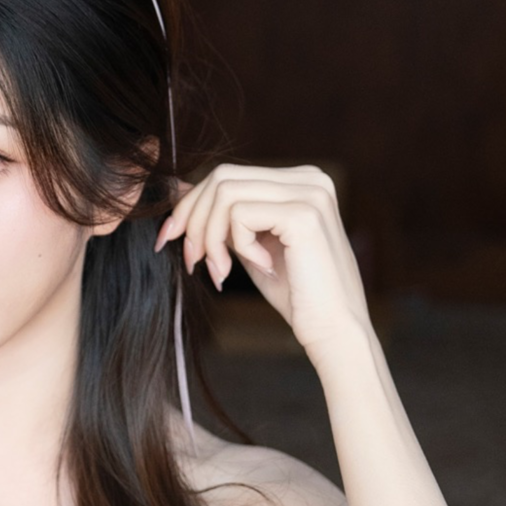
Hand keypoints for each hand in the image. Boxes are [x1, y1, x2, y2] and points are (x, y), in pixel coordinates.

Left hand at [156, 164, 372, 358]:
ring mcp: (310, 192)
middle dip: (193, 219)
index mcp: (299, 181)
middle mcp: (309, 178)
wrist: (333, 329)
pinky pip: (240, 215)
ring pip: (225, 194)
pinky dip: (237, 246)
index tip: (171, 239)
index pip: (227, 175)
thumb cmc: (295, 294)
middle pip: (222, 178)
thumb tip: (180, 188)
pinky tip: (261, 266)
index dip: (190, 205)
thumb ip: (224, 217)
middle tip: (191, 260)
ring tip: (221, 271)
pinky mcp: (304, 214)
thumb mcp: (249, 246)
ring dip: (210, 237)